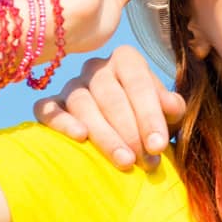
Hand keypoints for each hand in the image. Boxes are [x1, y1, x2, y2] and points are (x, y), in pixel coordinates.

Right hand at [34, 46, 185, 169]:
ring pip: (82, 105)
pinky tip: (79, 137)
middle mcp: (96, 67)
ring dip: (105, 136)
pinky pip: (48, 109)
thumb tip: (171, 105)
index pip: (139, 84)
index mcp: (126, 59)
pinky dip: (62, 122)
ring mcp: (70, 85)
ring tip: (125, 161)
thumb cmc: (149, 120)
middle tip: (145, 161)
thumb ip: (173, 107)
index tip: (159, 145)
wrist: (126, 132)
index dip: (150, 116)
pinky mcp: (49, 104)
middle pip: (111, 96)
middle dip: (130, 131)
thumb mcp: (169, 113)